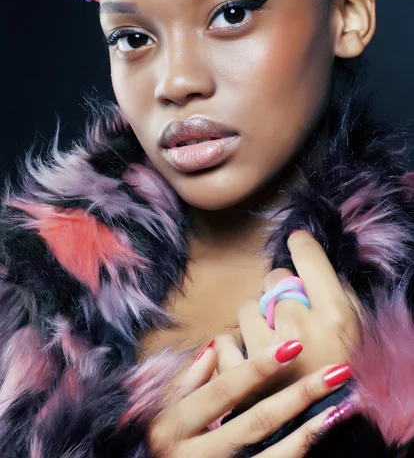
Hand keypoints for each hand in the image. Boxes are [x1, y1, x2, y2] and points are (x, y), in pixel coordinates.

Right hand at [148, 341, 352, 457]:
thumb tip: (213, 348)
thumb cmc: (161, 445)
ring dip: (311, 426)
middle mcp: (193, 455)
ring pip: (272, 452)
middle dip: (299, 393)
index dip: (258, 367)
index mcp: (172, 426)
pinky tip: (322, 431)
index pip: (223, 390)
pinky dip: (300, 449)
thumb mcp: (160, 412)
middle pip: (256, 420)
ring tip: (342, 403)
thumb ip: (186, 382)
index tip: (293, 346)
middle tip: (336, 371)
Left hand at [215, 230, 360, 396]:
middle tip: (288, 314)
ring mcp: (266, 355)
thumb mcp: (357, 336)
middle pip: (274, 280)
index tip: (297, 240)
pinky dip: (234, 348)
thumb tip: (312, 269)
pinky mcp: (239, 379)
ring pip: (247, 308)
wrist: (332, 442)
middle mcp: (298, 330)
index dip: (302, 245)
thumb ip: (339, 298)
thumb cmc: (346, 383)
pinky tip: (249, 362)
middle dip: (279, 292)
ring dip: (257, 320)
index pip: (309, 260)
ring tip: (271, 344)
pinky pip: (224, 340)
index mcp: (334, 318)